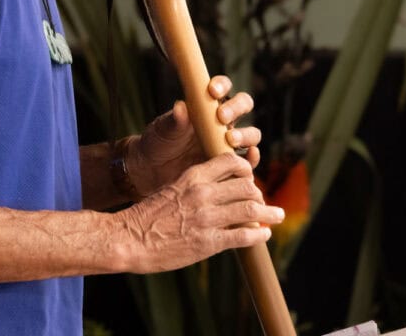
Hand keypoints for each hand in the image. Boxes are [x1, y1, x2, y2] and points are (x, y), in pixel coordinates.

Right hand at [114, 152, 283, 273]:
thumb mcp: (172, 188)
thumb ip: (195, 184)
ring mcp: (207, 218)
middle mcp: (203, 193)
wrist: (128, 239)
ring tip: (277, 216)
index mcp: (194, 176)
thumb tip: (217, 186)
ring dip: (269, 213)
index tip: (250, 178)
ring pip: (250, 209)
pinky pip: (243, 235)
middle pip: (246, 186)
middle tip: (263, 202)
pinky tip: (264, 234)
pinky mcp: (208, 242)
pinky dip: (258, 234)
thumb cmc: (148, 215)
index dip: (247, 169)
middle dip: (259, 194)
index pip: (232, 162)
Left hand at [128, 75, 260, 194]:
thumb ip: (173, 120)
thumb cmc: (159, 143)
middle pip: (243, 106)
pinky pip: (249, 160)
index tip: (212, 91)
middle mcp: (222, 121)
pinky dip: (253, 158)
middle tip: (222, 117)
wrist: (154, 172)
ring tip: (230, 140)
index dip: (222, 85)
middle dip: (236, 108)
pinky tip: (250, 156)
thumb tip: (180, 106)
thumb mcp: (162, 130)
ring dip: (246, 134)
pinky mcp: (231, 164)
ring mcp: (228, 142)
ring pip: (251, 133)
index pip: (222, 88)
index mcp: (206, 105)